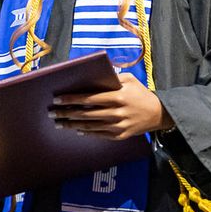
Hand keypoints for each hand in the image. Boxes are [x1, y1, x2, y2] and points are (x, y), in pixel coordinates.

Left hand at [50, 72, 174, 139]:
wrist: (158, 114)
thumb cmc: (141, 93)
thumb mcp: (130, 80)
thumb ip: (113, 77)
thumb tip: (93, 75)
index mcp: (117, 97)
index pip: (89, 98)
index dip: (72, 99)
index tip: (58, 99)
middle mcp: (116, 113)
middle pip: (85, 114)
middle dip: (66, 113)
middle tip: (52, 113)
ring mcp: (118, 126)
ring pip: (90, 126)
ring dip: (72, 125)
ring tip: (59, 123)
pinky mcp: (120, 136)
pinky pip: (99, 135)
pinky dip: (86, 132)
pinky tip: (76, 130)